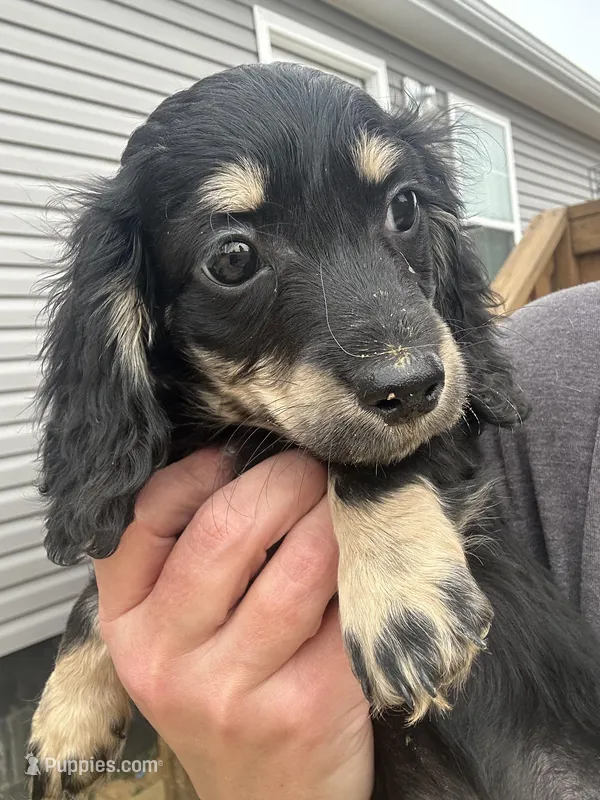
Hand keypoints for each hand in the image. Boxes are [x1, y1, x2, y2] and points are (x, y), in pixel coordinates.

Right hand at [94, 449, 373, 799]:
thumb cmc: (225, 697)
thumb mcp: (178, 632)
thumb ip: (190, 557)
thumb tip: (247, 460)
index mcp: (128, 623)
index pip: (145, 517)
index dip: (199, 472)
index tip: (235, 457)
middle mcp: (168, 657)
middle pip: (229, 529)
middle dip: (286, 480)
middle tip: (312, 469)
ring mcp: (234, 689)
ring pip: (301, 564)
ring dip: (334, 518)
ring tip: (344, 505)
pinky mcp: (305, 707)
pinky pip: (346, 608)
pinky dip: (364, 572)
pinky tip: (366, 564)